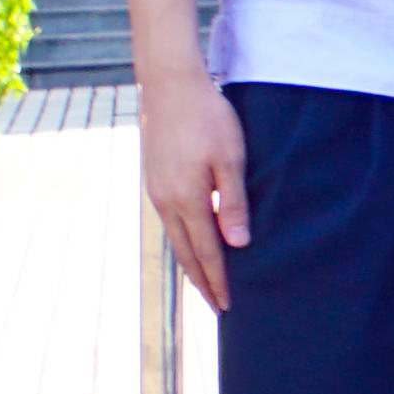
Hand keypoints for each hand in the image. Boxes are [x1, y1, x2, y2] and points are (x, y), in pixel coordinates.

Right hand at [143, 69, 251, 305]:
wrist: (170, 88)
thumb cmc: (208, 118)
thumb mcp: (230, 157)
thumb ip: (232, 202)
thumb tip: (237, 244)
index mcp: (186, 200)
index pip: (206, 251)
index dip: (218, 279)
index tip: (228, 305)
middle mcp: (166, 202)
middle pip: (186, 253)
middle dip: (203, 281)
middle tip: (218, 306)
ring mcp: (157, 192)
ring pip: (176, 239)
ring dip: (192, 263)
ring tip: (206, 283)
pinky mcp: (156, 181)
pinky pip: (170, 222)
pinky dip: (183, 241)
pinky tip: (193, 243)